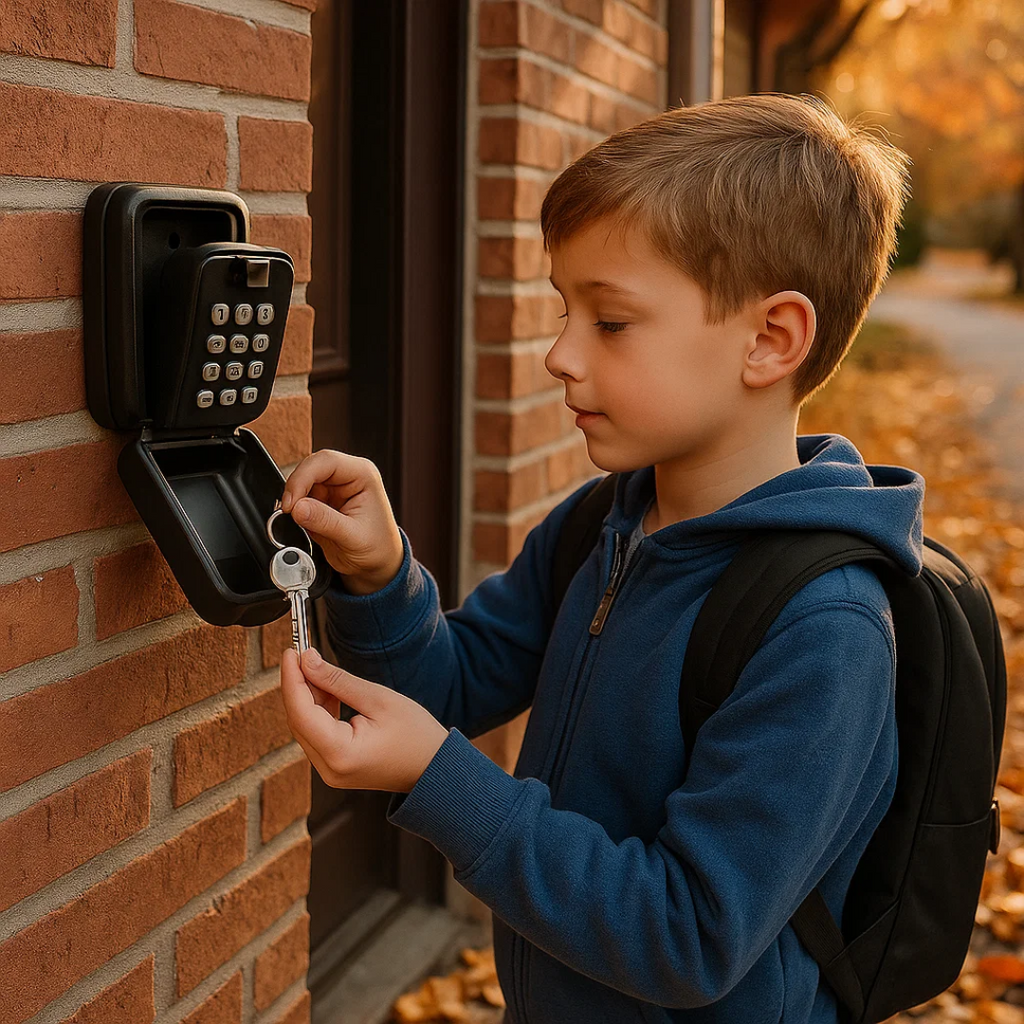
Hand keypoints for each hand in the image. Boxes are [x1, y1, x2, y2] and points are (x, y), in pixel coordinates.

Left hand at [279, 646, 449, 793]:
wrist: (434, 767)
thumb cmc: (416, 735)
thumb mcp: (378, 699)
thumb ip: (337, 681)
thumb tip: (307, 660)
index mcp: (340, 754)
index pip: (300, 712)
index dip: (291, 679)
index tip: (291, 651)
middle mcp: (328, 769)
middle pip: (298, 720)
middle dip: (298, 685)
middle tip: (304, 653)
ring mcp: (330, 771)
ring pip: (305, 726)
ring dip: (308, 696)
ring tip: (320, 669)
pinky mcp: (335, 766)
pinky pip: (316, 734)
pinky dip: (317, 710)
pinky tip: (329, 690)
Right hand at [280, 450, 403, 588]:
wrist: (377, 563)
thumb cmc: (377, 547)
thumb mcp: (353, 537)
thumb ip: (325, 521)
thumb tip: (297, 508)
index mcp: (363, 474)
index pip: (326, 461)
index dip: (302, 478)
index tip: (291, 503)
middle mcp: (348, 475)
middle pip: (310, 467)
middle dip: (296, 488)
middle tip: (288, 512)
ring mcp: (334, 486)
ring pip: (302, 482)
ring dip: (295, 500)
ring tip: (301, 521)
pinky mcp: (322, 499)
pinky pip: (300, 497)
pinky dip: (295, 509)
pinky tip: (302, 522)